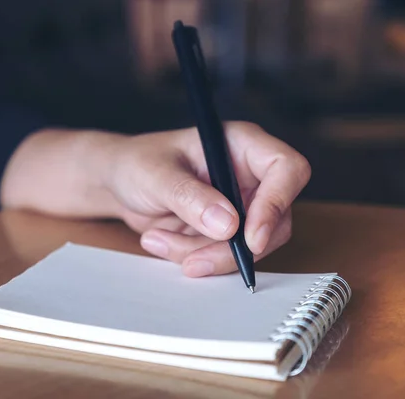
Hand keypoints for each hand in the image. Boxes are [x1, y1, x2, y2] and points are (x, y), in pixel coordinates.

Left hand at [0, 122, 310, 276]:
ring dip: (203, 254)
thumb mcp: (156, 175)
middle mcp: (248, 176)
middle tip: (192, 260)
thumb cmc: (136, 164)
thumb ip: (189, 197)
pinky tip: (160, 240)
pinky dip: (192, 257)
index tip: (249, 237)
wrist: (118, 184)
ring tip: (158, 239)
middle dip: (231, 248)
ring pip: (249, 247)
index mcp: (242, 145)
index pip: (287, 169)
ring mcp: (240, 206)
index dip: (277, 204)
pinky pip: (224, 256)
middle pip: (275, 221)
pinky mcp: (225, 231)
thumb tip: (229, 225)